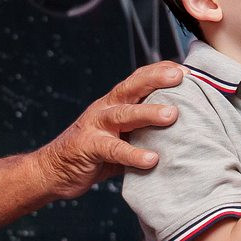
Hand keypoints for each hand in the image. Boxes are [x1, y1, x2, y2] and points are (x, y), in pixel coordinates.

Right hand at [33, 62, 182, 199]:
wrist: (54, 170)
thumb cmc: (95, 152)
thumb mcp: (122, 135)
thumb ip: (145, 130)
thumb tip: (184, 131)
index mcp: (115, 103)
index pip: (139, 79)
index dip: (160, 71)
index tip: (187, 70)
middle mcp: (105, 108)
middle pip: (131, 87)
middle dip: (156, 79)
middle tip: (181, 78)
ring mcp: (95, 126)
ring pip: (123, 114)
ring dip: (148, 113)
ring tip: (172, 115)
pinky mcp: (88, 147)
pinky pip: (113, 149)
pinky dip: (133, 153)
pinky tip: (151, 159)